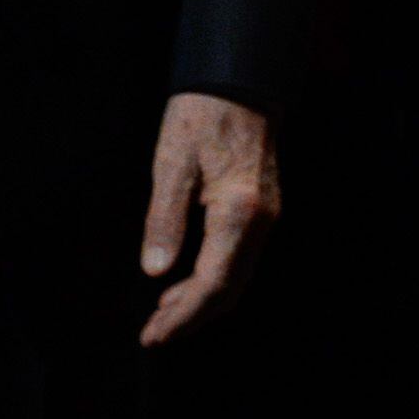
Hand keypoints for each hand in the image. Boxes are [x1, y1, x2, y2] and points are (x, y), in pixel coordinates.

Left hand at [137, 92, 279, 345]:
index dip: (183, 315)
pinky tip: (182, 282)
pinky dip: (212, 280)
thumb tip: (154, 271)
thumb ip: (164, 219)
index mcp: (238, 211)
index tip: (153, 335)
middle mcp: (260, 220)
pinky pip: (239, 259)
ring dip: (201, 302)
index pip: (212, 282)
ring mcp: (265, 216)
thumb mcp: (172, 162)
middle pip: (229, 289)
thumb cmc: (202, 116)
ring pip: (236, 278)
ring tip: (162, 315)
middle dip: (191, 317)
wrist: (240, 82)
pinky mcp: (261, 209)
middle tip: (153, 335)